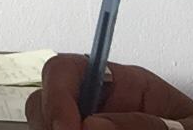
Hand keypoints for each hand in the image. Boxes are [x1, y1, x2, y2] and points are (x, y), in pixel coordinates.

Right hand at [26, 54, 192, 129]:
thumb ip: (148, 124)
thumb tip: (94, 123)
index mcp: (124, 86)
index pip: (71, 68)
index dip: (58, 91)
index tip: (66, 126)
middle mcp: (99, 106)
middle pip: (46, 97)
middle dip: (50, 120)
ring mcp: (89, 127)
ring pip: (44, 124)